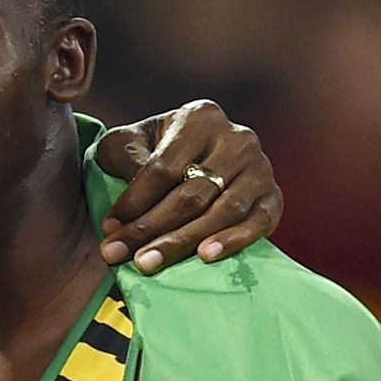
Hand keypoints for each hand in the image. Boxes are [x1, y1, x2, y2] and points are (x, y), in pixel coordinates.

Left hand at [98, 100, 281, 272]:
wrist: (196, 156)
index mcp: (200, 118)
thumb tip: (124, 210)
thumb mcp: (129, 142)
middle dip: (151, 228)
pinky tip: (205, 255)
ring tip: (150, 262)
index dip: (134, 202)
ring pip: (223, 210)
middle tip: (119, 255)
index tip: (108, 230)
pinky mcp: (273, 196)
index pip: (164, 167)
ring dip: (184, 241)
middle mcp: (237, 139)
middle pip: (192, 193)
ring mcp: (260, 168)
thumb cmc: (152, 148)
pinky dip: (234, 240)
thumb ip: (124, 160)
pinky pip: (259, 221)